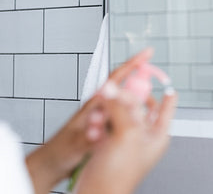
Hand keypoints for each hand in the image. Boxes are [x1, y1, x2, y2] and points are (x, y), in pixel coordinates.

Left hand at [25, 48, 172, 193]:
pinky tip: (139, 130)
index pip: (117, 77)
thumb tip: (103, 133)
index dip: (134, 63)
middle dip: (144, 93)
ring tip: (149, 120)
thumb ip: (91, 138)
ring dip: (139, 111)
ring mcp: (106, 117)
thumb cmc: (61, 150)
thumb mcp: (77, 144)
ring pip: (129, 106)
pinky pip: (127, 118)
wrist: (53, 163)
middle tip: (155, 105)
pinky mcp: (107, 128)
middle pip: (129, 90)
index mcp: (95, 104)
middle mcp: (102, 107)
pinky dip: (135, 122)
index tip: (148, 53)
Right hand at [75, 55, 176, 193]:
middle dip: (125, 99)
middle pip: (139, 104)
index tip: (153, 69)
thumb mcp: (126, 134)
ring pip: (120, 112)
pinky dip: (99, 121)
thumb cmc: (117, 176)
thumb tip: (115, 88)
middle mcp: (145, 135)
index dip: (160, 85)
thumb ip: (121, 107)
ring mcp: (128, 139)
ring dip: (109, 110)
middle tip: (115, 94)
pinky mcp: (111, 143)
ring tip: (101, 119)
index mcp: (159, 133)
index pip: (167, 102)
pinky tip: (94, 128)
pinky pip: (106, 123)